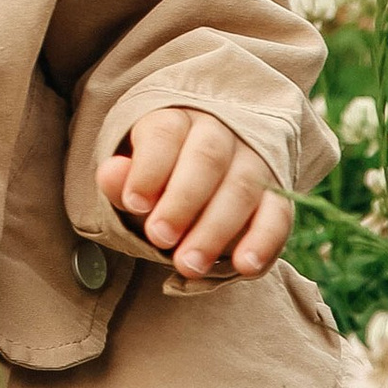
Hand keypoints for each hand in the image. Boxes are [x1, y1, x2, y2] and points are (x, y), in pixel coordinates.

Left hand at [97, 107, 291, 280]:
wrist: (207, 175)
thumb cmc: (162, 180)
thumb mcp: (136, 176)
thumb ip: (121, 180)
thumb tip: (109, 173)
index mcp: (177, 120)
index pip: (165, 134)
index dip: (149, 168)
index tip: (133, 203)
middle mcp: (220, 132)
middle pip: (206, 159)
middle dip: (182, 201)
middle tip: (159, 239)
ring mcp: (254, 160)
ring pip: (243, 187)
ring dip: (216, 229)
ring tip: (189, 265)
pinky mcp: (278, 193)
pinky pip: (278, 214)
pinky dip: (264, 242)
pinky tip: (244, 267)